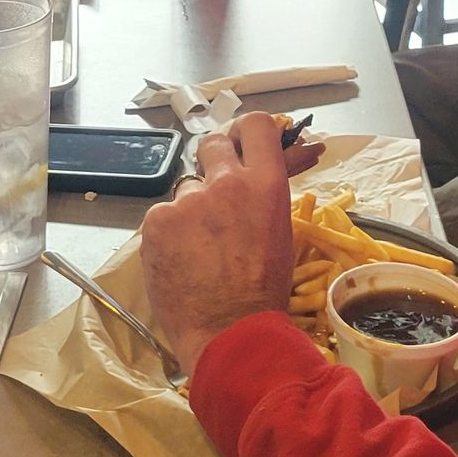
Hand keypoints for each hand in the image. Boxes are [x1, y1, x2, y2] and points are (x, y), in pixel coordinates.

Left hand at [140, 114, 294, 375]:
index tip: (243, 144)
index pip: (255, 125)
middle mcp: (226, 182)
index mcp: (265, 184)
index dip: (247, 131)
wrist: (230, 331)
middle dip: (214, 162)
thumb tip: (300, 151)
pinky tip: (181, 260)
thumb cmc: (264, 289)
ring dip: (192, 209)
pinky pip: (163, 215)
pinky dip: (169, 234)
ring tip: (201, 249)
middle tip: (217, 194)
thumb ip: (273, 190)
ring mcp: (188, 200)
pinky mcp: (157, 220)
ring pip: (186, 188)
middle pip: (213, 143)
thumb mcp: (282, 231)